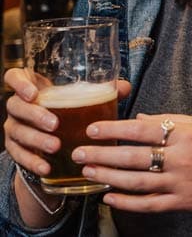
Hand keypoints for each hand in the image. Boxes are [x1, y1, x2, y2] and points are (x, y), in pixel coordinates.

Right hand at [4, 69, 130, 226]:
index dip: (19, 83)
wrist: (49, 132)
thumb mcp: (79, 95)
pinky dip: (32, 161)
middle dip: (35, 115)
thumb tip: (124, 87)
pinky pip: (18, 155)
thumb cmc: (66, 105)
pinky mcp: (14, 147)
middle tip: (55, 124)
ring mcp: (14, 126)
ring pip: (17, 131)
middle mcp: (18, 105)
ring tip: (56, 146)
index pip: (14, 77)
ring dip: (36, 140)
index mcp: (32, 86)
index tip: (33, 93)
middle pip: (15, 106)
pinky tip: (46, 167)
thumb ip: (100, 89)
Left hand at [73, 113, 191, 214]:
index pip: (142, 130)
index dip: (114, 129)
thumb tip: (140, 120)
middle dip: (102, 154)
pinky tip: (110, 198)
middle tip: (78, 152)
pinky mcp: (182, 202)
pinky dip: (127, 203)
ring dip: (108, 176)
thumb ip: (171, 120)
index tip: (93, 129)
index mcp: (186, 134)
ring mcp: (180, 182)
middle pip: (132, 156)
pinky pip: (148, 204)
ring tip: (88, 171)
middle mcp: (180, 158)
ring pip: (135, 181)